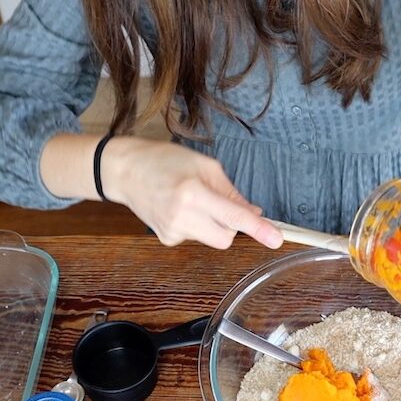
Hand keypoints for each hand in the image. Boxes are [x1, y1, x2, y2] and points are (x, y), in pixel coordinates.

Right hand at [102, 137, 282, 249]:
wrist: (124, 171)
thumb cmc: (166, 161)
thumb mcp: (205, 167)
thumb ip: (232, 193)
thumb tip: (255, 213)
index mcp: (194, 192)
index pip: (233, 216)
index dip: (257, 228)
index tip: (276, 239)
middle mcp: (182, 215)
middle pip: (226, 238)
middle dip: (231, 226)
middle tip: (217, 203)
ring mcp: (172, 231)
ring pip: (213, 239)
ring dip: (212, 224)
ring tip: (191, 201)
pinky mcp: (167, 239)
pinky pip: (196, 238)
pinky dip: (196, 226)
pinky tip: (179, 209)